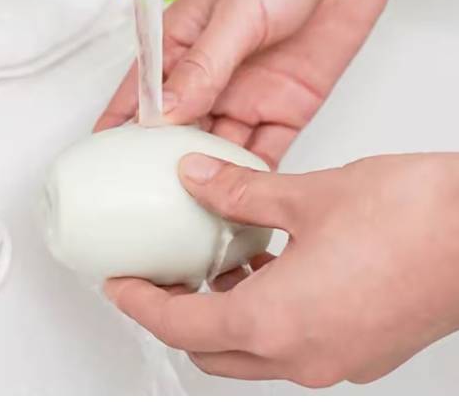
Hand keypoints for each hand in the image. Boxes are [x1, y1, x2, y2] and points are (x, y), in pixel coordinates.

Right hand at [95, 0, 458, 168]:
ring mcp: (250, 94)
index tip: (108, 158)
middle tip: (153, 192)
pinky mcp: (286, 107)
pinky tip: (241, 191)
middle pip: (181, 129)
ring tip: (195, 200)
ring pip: (221, 146)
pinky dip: (253, 172)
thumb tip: (165, 110)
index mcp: (187, 44)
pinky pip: (264, 148)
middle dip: (167, 160)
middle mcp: (215, 75)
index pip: (143, 92)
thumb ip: (203, 67)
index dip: (122, 124)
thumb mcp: (236, 12)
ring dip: (210, 172)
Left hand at [105, 152, 458, 386]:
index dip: (142, 303)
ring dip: (222, 315)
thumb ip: (239, 190)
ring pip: (250, 351)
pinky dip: (264, 315)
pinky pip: (290, 343)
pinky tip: (269, 271)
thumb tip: (197, 178)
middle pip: (210, 348)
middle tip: (163, 274)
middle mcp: (304, 354)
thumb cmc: (414, 217)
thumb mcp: (305, 195)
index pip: (181, 325)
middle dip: (177, 314)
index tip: (121, 285)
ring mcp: (335, 358)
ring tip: (214, 267)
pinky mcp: (360, 349)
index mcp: (278, 320)